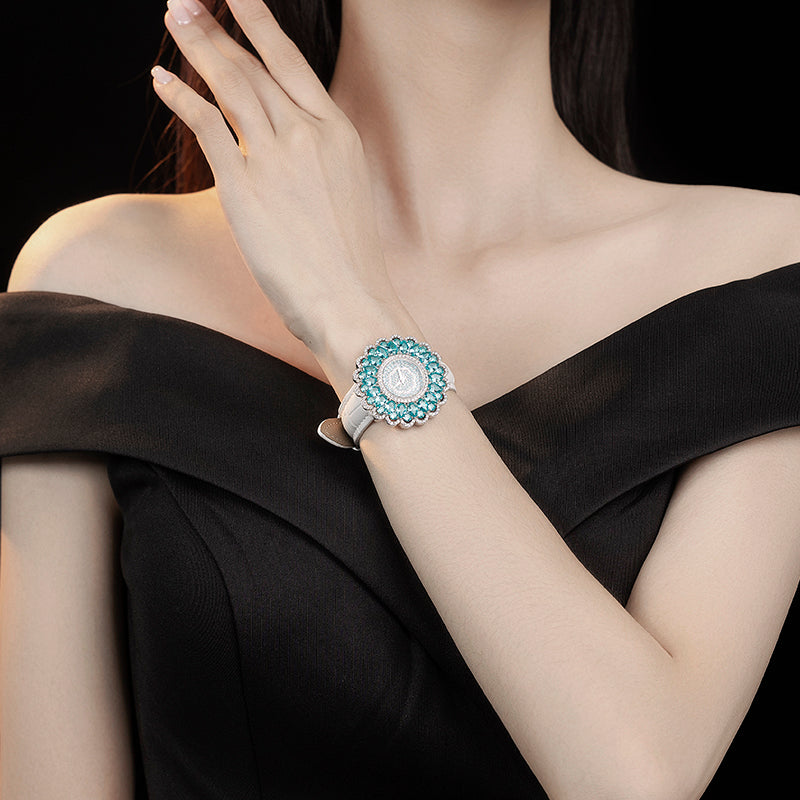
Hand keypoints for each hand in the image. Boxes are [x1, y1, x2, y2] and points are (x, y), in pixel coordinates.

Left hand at [152, 0, 400, 350]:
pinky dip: (179, 98)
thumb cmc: (353, 265)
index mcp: (341, 135)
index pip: (294, 66)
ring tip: (174, 15)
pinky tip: (159, 79)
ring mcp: (276, 157)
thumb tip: (294, 162)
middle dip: (219, 27)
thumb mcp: (347, 199)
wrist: (353, 303)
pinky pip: (206, 125)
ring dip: (198, 46)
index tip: (241, 0)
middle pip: (256, 67)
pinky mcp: (244, 186)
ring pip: (231, 85)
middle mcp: (309, 135)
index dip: (263, 27)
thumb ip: (321, 167)